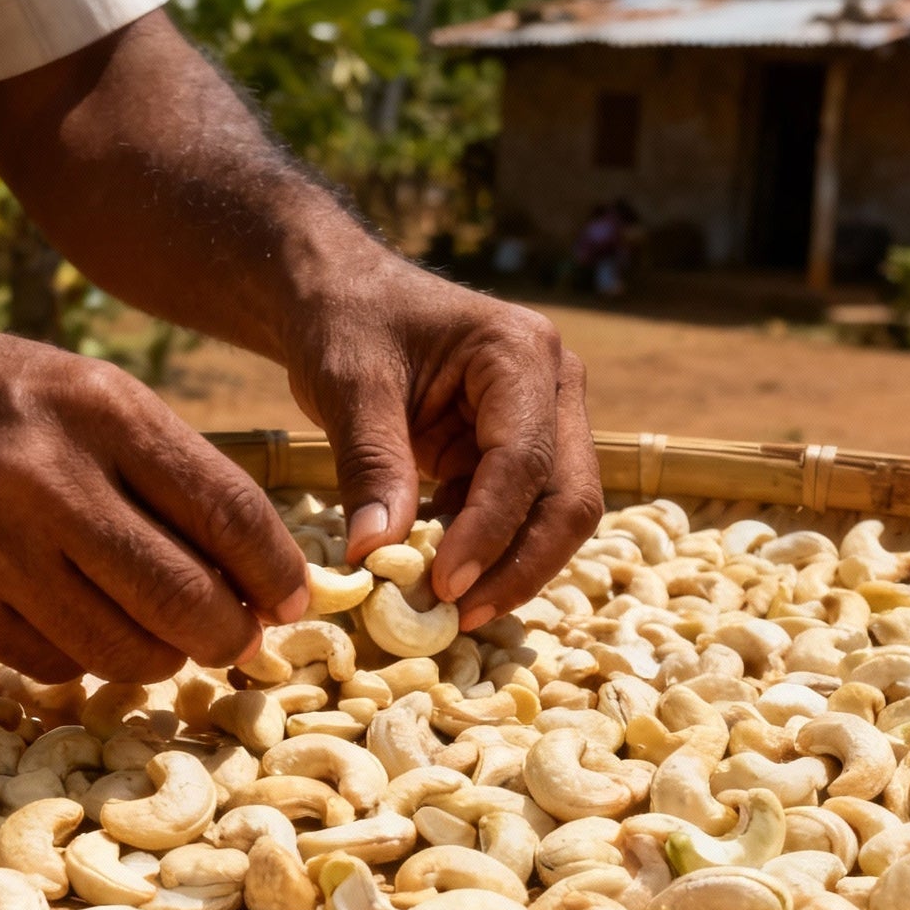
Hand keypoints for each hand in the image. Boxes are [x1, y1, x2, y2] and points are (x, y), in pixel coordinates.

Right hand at [0, 319, 307, 682]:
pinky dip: (83, 661)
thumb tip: (253, 574)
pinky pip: (53, 664)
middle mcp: (50, 478)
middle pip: (185, 599)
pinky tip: (82, 630)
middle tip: (237, 643)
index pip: (228, 512)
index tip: (292, 603)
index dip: (276, 574)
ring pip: (123, 651)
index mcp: (100, 410)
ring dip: (162, 661)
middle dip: (229, 637)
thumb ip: (164, 470)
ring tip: (166, 644)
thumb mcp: (80, 391)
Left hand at [282, 260, 601, 630]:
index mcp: (521, 352)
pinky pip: (521, 517)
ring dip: (511, 568)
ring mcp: (545, 420)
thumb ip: (371, 465)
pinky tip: (443, 579)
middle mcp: (553, 385)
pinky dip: (488, 554)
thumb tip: (376, 554)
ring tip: (451, 611)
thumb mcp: (348, 385)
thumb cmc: (346, 321)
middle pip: (569, 496)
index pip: (525, 460)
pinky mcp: (516, 452)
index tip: (444, 585)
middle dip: (521, 565)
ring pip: (557, 515)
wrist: (340, 294)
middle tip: (461, 616)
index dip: (490, 531)